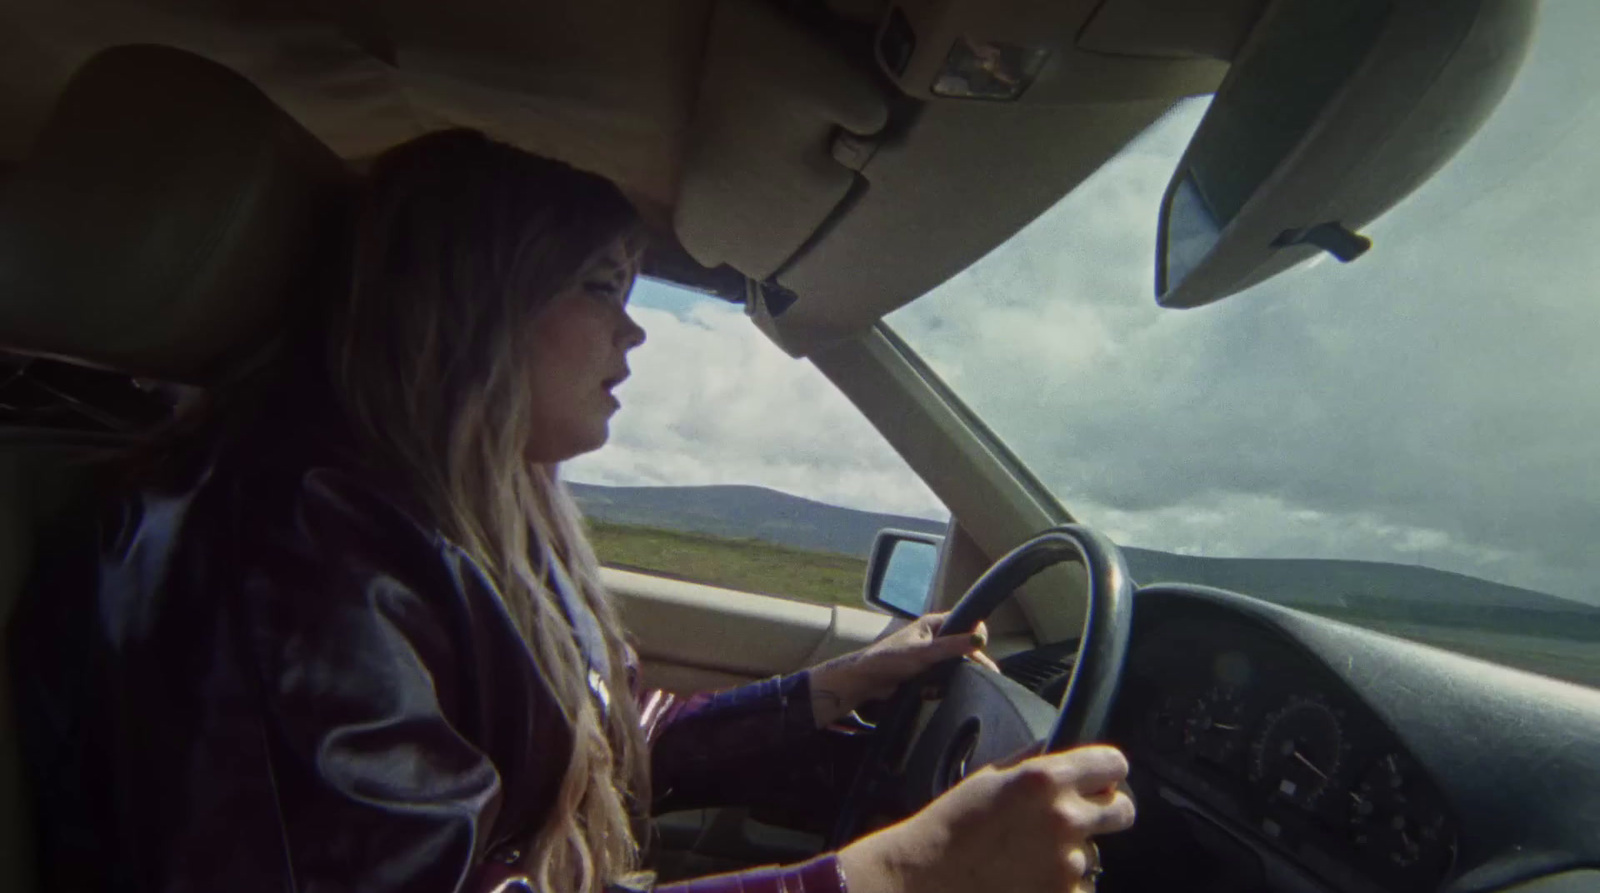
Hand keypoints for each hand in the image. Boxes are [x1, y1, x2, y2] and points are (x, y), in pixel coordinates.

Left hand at [808, 613, 998, 726]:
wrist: (868, 681)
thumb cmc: (890, 658)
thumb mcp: (924, 652)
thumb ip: (952, 646)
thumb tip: (979, 639)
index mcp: (934, 624)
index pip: (965, 621)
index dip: (976, 632)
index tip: (981, 647)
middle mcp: (935, 637)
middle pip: (964, 646)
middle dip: (971, 661)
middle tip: (988, 675)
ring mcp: (932, 656)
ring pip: (956, 665)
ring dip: (956, 676)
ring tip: (962, 684)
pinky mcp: (927, 673)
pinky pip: (945, 678)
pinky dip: (943, 685)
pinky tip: (936, 691)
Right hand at [839, 746, 1135, 892]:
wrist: (930, 875)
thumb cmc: (954, 825)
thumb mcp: (992, 776)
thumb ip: (1034, 761)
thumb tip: (1063, 754)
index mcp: (1046, 779)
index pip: (1114, 764)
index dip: (1106, 771)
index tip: (1100, 779)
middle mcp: (1064, 818)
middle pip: (1123, 810)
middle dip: (1104, 811)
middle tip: (1074, 819)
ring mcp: (1067, 863)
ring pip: (1097, 852)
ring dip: (1074, 853)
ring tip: (1032, 855)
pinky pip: (1082, 886)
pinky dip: (1063, 885)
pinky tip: (1031, 877)